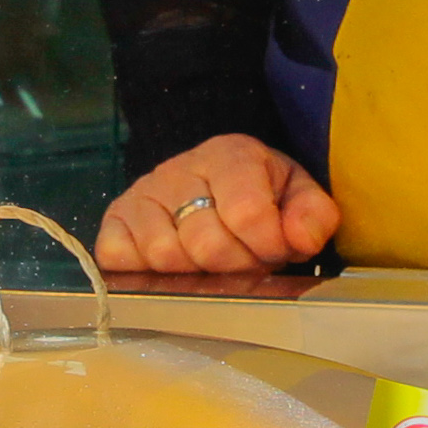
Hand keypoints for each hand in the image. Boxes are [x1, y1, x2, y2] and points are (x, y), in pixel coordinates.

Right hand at [99, 135, 340, 278]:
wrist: (211, 176)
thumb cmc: (259, 192)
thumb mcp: (297, 193)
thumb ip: (312, 214)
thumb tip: (300, 238)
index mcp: (229, 155)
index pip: (246, 212)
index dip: (267, 245)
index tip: (276, 250)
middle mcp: (178, 169)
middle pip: (205, 244)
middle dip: (235, 264)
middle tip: (246, 259)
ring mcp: (142, 194)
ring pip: (164, 256)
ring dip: (195, 272)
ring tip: (212, 261)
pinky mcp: (114, 219)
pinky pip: (119, 257)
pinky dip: (144, 270)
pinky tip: (172, 262)